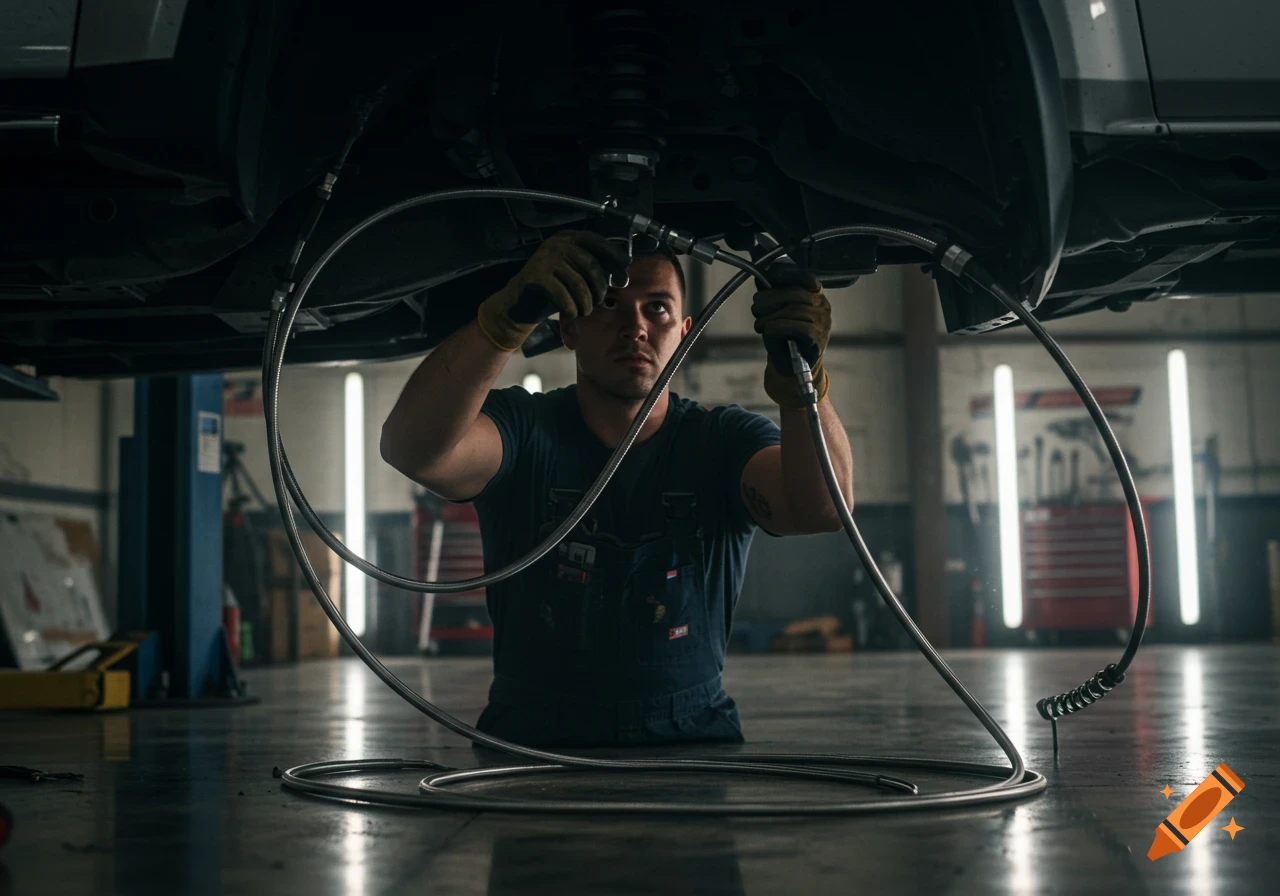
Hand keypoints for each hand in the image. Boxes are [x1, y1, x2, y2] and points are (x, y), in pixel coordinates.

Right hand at [476, 231, 629, 351]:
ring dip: (586, 302)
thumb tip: (623, 276)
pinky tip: (572, 313)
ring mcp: (545, 258)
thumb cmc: (555, 289)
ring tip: (584, 310)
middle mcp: (557, 244)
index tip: (624, 270)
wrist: (521, 302)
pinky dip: (571, 308)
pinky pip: (563, 294)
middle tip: (598, 302)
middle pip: (591, 265)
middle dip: (599, 288)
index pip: (597, 242)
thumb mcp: (576, 274)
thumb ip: (596, 271)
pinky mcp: (536, 276)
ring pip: (578, 283)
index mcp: (568, 238)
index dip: (614, 255)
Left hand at [751, 265, 831, 407]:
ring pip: (792, 311)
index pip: (805, 277)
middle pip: (794, 294)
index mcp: (815, 295)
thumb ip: (771, 293)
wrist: (793, 365)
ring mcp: (823, 322)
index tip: (770, 277)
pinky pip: (795, 327)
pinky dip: (777, 327)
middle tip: (756, 309)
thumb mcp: (776, 310)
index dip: (788, 274)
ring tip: (759, 324)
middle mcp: (822, 306)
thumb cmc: (784, 335)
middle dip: (769, 299)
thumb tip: (760, 277)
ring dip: (769, 317)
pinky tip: (767, 330)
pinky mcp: (818, 338)